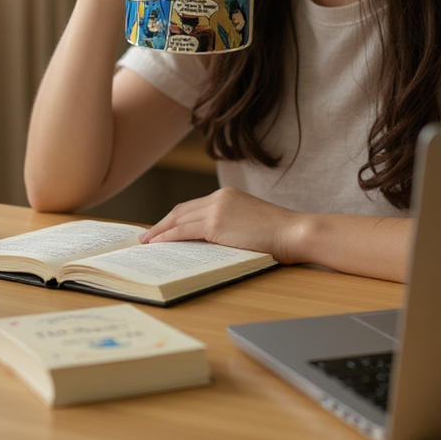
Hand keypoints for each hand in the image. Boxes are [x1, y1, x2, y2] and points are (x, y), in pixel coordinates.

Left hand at [139, 187, 303, 263]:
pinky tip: (158, 244)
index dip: (174, 218)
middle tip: (146, 236)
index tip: (162, 228)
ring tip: (146, 242)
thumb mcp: (249, 223)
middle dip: (161, 224)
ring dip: (159, 231)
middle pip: (181, 210)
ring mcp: (216, 209)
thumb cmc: (279, 234)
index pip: (193, 206)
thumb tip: (207, 242)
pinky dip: (167, 237)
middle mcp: (219, 197)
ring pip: (179, 219)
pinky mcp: (216, 224)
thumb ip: (228, 226)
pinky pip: (183, 231)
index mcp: (227, 195)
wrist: (293, 232)